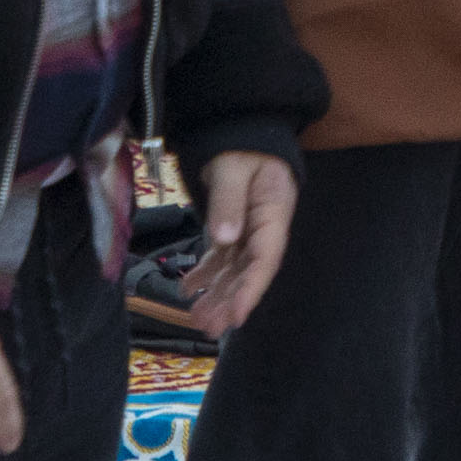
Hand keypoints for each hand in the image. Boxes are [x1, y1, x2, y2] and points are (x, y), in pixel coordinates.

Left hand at [169, 148, 297, 336]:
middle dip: (230, 301)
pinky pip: (221, 258)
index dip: (252, 289)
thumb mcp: (233, 168)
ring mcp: (249, 230)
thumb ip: (228, 200)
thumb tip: (225, 239)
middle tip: (209, 328)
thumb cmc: (242, 146)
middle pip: (249, 271)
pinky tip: (187, 290)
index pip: (265, 259)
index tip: (237, 316)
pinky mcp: (234, 228)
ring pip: (234, 270)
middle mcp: (264, 228)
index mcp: (273, 213)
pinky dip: (205, 275)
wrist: (242, 132)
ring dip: (217, 295)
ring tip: (196, 319)